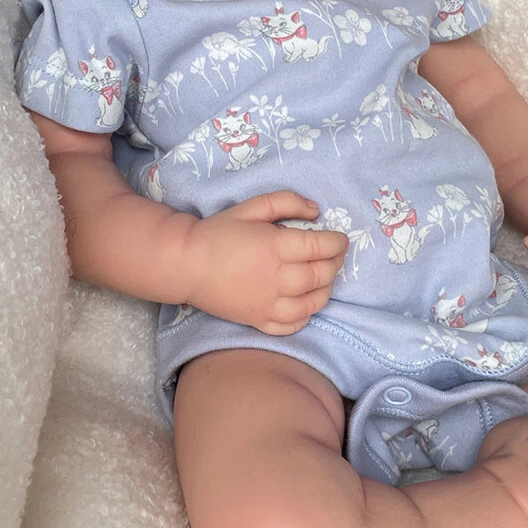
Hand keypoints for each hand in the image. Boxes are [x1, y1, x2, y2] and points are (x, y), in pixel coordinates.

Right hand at [181, 191, 348, 334]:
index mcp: (275, 246)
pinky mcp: (258, 321)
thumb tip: (317, 211)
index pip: (320, 246)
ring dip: (326, 290)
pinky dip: (306, 316)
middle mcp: (276, 278)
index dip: (337, 242)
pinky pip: (292, 325)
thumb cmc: (219, 232)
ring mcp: (268, 303)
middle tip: (336, 255)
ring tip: (325, 278)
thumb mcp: (252, 206)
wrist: (186, 264)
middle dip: (335, 264)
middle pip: (320, 274)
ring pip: (312, 303)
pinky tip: (306, 303)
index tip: (341, 239)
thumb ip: (286, 202)